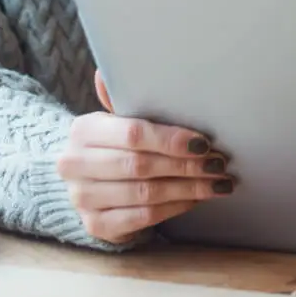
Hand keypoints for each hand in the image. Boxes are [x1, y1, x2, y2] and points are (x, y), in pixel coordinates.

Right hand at [56, 70, 233, 243]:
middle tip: (219, 164)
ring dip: (188, 188)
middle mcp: (75, 165)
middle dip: (187, 165)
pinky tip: (196, 199)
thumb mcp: (115, 120)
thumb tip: (107, 71)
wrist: (85, 183)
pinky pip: (143, 217)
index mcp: (83, 131)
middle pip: (142, 166)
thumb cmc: (112, 145)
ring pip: (146, 194)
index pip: (133, 134)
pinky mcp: (95, 225)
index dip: (171, 140)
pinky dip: (174, 208)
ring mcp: (82, 198)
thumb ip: (122, 100)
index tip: (204, 142)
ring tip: (217, 182)